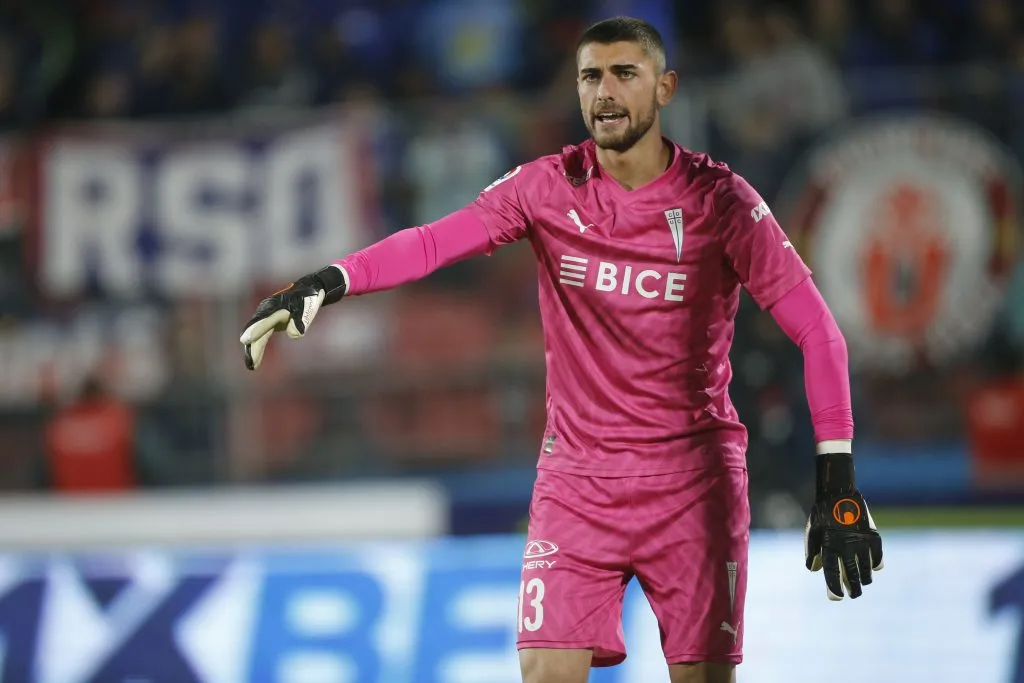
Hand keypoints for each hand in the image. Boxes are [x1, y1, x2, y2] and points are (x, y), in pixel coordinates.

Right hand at [239, 265, 345, 370]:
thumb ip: (300, 320)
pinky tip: (254, 361)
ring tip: (251, 366)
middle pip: (256, 329)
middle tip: (251, 363)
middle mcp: (266, 310)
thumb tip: (294, 334)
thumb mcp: (308, 307)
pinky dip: (257, 347)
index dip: (255, 330)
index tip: (245, 340)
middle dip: (253, 346)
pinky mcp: (268, 322)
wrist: (307, 290)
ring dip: (253, 350)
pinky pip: (261, 336)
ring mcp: (265, 316)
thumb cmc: (308, 299)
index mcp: (275, 306)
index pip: (264, 320)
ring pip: (256, 334)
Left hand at [805, 453, 883, 600]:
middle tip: (853, 595)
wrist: (839, 494)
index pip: (832, 573)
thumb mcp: (812, 532)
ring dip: (864, 580)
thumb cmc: (822, 515)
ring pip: (866, 571)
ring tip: (861, 584)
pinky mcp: (874, 537)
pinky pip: (877, 559)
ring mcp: (861, 542)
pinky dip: (875, 565)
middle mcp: (846, 546)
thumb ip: (812, 552)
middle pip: (851, 576)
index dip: (834, 588)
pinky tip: (872, 569)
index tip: (837, 597)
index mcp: (828, 545)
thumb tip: (817, 570)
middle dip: (853, 589)